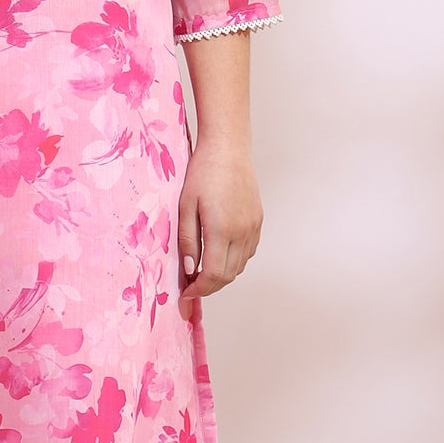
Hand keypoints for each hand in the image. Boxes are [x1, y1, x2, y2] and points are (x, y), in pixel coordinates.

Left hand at [177, 133, 262, 318]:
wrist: (228, 149)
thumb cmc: (202, 173)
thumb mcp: (185, 206)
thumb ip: (187, 240)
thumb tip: (189, 270)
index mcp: (221, 229)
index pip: (213, 274)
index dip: (199, 289)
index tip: (186, 293)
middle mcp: (242, 232)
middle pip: (228, 275)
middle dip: (209, 286)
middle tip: (191, 287)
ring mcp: (253, 227)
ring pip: (240, 266)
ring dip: (222, 275)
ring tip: (202, 272)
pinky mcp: (258, 221)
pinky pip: (248, 252)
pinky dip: (234, 261)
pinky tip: (219, 255)